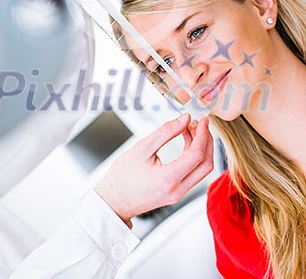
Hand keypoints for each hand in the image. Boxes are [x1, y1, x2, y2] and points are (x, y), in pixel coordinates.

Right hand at [94, 114, 212, 227]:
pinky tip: (186, 142)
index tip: (201, 120)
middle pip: (206, 165)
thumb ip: (166, 132)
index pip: (196, 155)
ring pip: (202, 170)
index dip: (202, 135)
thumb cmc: (122, 176)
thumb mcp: (142, 148)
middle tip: (201, 124)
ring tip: (190, 130)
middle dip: (207, 141)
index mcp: (168, 179)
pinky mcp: (177, 193)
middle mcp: (178, 190)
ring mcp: (179, 194)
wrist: (113, 201)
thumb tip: (184, 119)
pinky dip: (194, 157)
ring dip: (201, 148)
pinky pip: (193, 174)